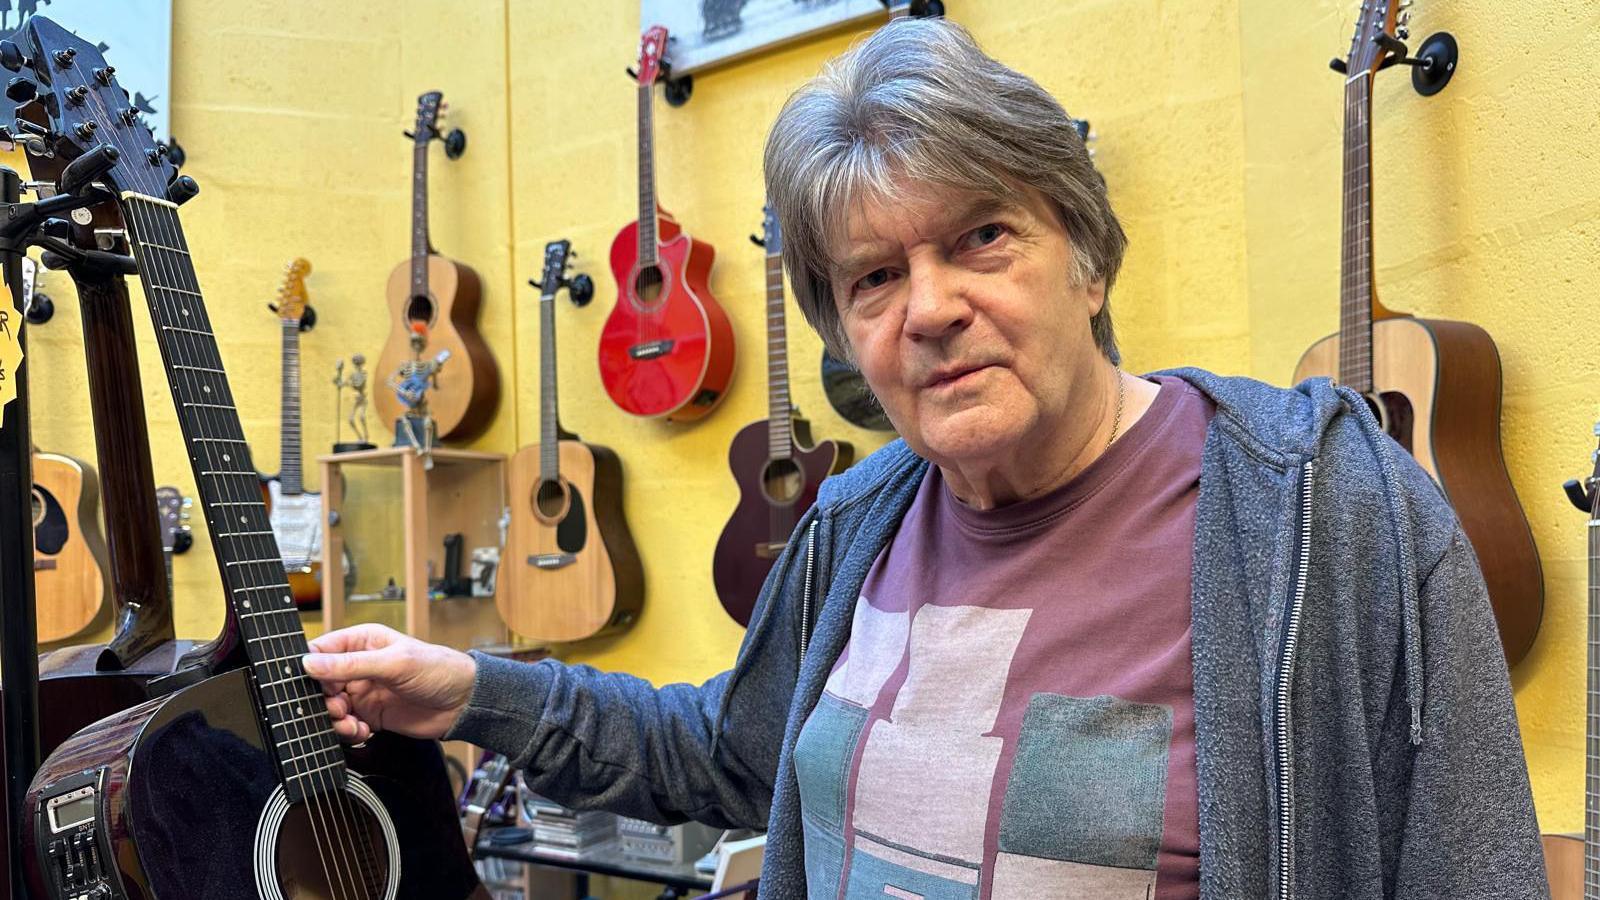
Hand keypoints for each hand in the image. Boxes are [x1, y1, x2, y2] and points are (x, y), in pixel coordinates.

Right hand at [302, 623, 476, 742]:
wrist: (464, 702)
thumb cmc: (439, 670)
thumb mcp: (394, 663)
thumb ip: (351, 664)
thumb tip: (310, 663)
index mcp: (362, 642)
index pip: (321, 651)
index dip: (309, 668)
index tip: (306, 686)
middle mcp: (359, 666)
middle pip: (320, 685)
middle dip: (323, 700)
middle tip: (339, 708)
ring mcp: (363, 692)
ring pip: (330, 709)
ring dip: (335, 720)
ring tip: (352, 724)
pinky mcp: (371, 715)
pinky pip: (346, 726)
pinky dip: (349, 733)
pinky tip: (363, 732)